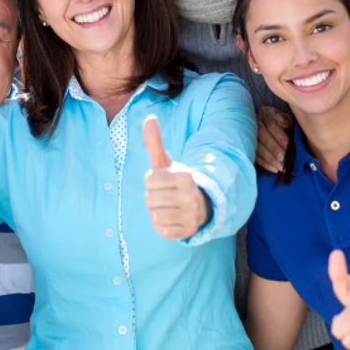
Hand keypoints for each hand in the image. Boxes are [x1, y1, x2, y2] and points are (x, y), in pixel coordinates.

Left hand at [143, 115, 209, 239]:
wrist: (199, 204)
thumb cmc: (176, 181)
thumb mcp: (166, 162)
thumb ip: (155, 142)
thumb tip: (149, 118)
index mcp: (186, 175)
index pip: (149, 179)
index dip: (152, 180)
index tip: (163, 181)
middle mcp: (192, 195)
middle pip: (150, 199)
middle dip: (153, 197)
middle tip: (166, 195)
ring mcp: (192, 215)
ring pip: (154, 215)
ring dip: (156, 211)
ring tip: (168, 206)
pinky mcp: (188, 231)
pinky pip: (161, 230)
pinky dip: (162, 225)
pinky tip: (172, 218)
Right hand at [256, 106, 290, 172]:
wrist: (267, 123)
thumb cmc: (281, 121)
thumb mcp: (285, 117)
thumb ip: (286, 119)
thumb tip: (282, 121)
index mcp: (265, 114)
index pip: (271, 125)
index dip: (279, 136)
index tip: (288, 146)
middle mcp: (254, 123)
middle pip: (262, 136)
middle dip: (274, 149)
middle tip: (284, 160)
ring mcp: (250, 136)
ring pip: (258, 148)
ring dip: (270, 159)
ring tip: (281, 168)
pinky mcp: (249, 148)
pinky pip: (255, 156)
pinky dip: (265, 164)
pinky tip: (274, 169)